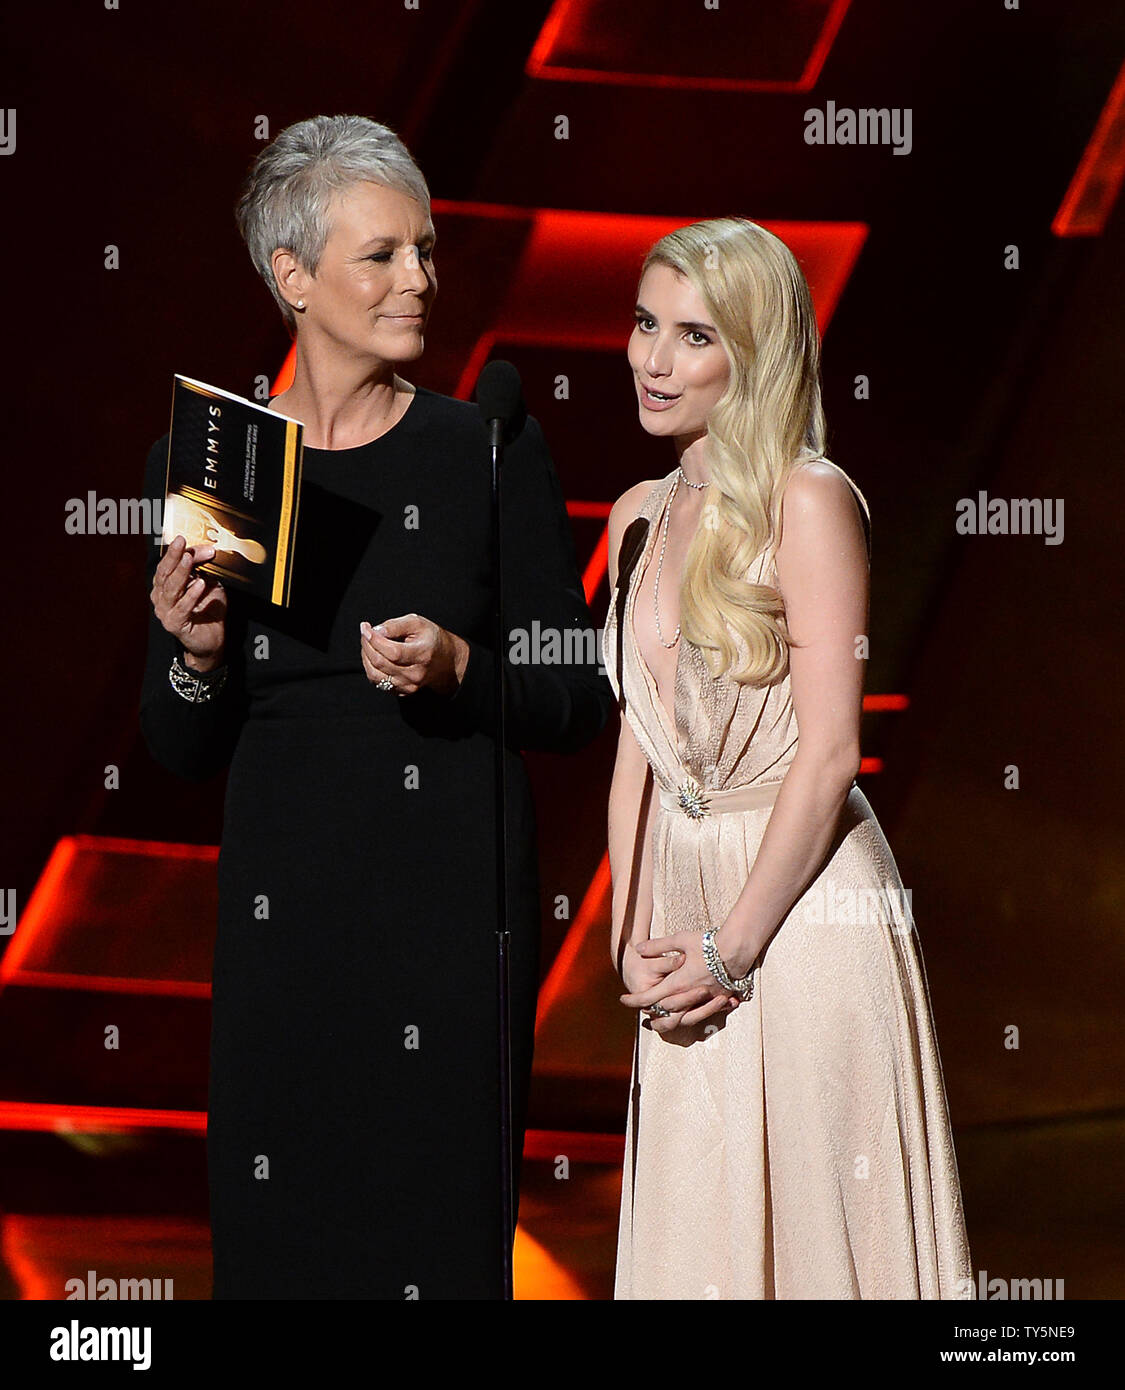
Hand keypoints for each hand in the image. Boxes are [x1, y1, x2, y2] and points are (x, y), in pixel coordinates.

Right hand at [151, 535, 226, 667]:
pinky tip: (200, 584)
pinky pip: (182, 608)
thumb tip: (208, 549)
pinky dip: (191, 595)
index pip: (168, 564)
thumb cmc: (207, 610)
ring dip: (180, 572)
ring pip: (171, 589)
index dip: (176, 552)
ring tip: (189, 559)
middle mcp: (161, 597)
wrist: (211, 640)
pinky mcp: (174, 624)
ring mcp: (165, 611)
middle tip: (181, 543)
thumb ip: (204, 568)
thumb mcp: (208, 583)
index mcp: (164, 585)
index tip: (185, 539)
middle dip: (173, 556)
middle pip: (164, 573)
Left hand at [360, 614, 467, 696]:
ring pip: (374, 675)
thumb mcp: (417, 623)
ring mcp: (408, 685)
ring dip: (365, 657)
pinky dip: (370, 667)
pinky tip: (373, 655)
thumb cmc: (430, 639)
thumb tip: (376, 630)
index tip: (365, 627)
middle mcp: (415, 674)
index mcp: (422, 655)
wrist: (445, 661)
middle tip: (365, 632)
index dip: (374, 640)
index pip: (392, 652)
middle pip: (380, 663)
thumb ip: (396, 625)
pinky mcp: (402, 691)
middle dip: (366, 645)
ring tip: (367, 643)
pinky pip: (377, 682)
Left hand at [619, 940, 738, 1036]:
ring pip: (682, 1018)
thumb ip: (658, 946)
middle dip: (650, 1012)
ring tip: (659, 1019)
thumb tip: (639, 949)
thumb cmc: (708, 943)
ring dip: (668, 1020)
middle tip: (640, 1009)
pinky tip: (685, 1014)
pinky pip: (700, 1014)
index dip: (634, 1001)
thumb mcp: (680, 939)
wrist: (737, 949)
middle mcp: (689, 995)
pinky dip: (689, 1016)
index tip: (623, 1000)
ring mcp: (704, 1000)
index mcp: (677, 983)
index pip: (650, 998)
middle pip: (664, 1012)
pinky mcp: (716, 1000)